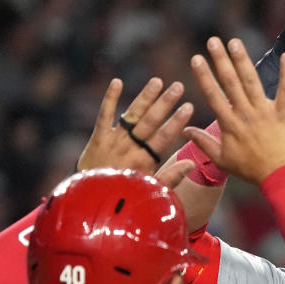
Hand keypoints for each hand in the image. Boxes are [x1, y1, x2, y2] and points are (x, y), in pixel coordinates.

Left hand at [78, 77, 195, 187]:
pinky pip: (103, 116)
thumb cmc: (127, 195)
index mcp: (144, 161)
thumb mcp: (151, 190)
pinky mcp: (97, 138)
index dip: (176, 121)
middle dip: (165, 103)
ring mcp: (112, 141)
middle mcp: (129, 148)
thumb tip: (191, 163)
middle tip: (178, 87)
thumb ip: (171, 177)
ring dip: (145, 97)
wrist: (93, 201)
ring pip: (131, 115)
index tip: (189, 106)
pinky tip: (117, 82)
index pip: (163, 137)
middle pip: (149, 122)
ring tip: (157, 82)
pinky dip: (110, 99)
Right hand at [185, 37, 284, 184]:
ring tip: (235, 43)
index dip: (204, 76)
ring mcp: (265, 112)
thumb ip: (203, 142)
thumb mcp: (222, 160)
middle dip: (220, 60)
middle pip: (230, 83)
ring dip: (242, 60)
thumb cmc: (251, 170)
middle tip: (213, 41)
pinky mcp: (284, 114)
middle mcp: (245, 114)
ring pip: (251, 82)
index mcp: (229, 124)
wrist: (279, 177)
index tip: (196, 59)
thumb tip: (185, 129)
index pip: (213, 95)